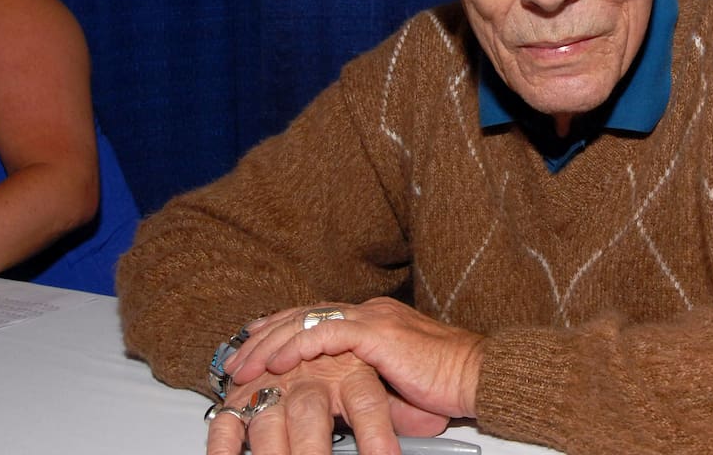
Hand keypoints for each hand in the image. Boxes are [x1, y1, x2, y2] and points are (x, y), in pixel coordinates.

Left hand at [213, 298, 485, 453]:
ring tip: (246, 366)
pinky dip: (298, 345)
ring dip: (271, 344)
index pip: (315, 316)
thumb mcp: (394, 380)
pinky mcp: (378, 333)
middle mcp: (369, 312)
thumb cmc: (445, 383)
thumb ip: (365, 379)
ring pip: (307, 321)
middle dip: (264, 337)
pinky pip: (327, 332)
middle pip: (303, 315)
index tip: (252, 342)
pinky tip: (278, 361)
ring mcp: (373, 319)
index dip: (280, 328)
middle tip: (235, 360)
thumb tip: (339, 400)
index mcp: (373, 319)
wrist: (477, 375)